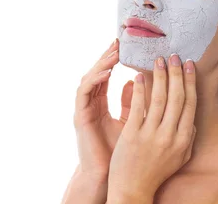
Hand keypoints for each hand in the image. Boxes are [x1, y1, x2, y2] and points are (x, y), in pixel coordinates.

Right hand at [73, 38, 133, 180]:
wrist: (107, 175)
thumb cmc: (118, 150)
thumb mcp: (129, 120)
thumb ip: (131, 102)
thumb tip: (136, 80)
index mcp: (100, 103)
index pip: (105, 75)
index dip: (113, 60)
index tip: (124, 45)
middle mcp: (90, 103)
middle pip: (96, 73)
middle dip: (106, 57)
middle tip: (118, 41)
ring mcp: (83, 109)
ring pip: (89, 79)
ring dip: (101, 64)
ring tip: (114, 52)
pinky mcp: (80, 117)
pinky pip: (85, 94)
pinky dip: (95, 81)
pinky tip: (107, 72)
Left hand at [107, 54, 197, 200]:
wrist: (133, 190)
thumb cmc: (157, 173)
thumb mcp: (180, 157)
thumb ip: (188, 137)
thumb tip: (192, 118)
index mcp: (183, 140)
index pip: (189, 104)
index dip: (190, 82)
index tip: (189, 64)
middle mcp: (169, 136)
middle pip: (176, 97)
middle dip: (177, 73)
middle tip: (175, 56)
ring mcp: (150, 136)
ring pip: (158, 99)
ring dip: (160, 77)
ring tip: (159, 60)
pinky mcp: (132, 135)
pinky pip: (137, 107)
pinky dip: (140, 89)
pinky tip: (140, 75)